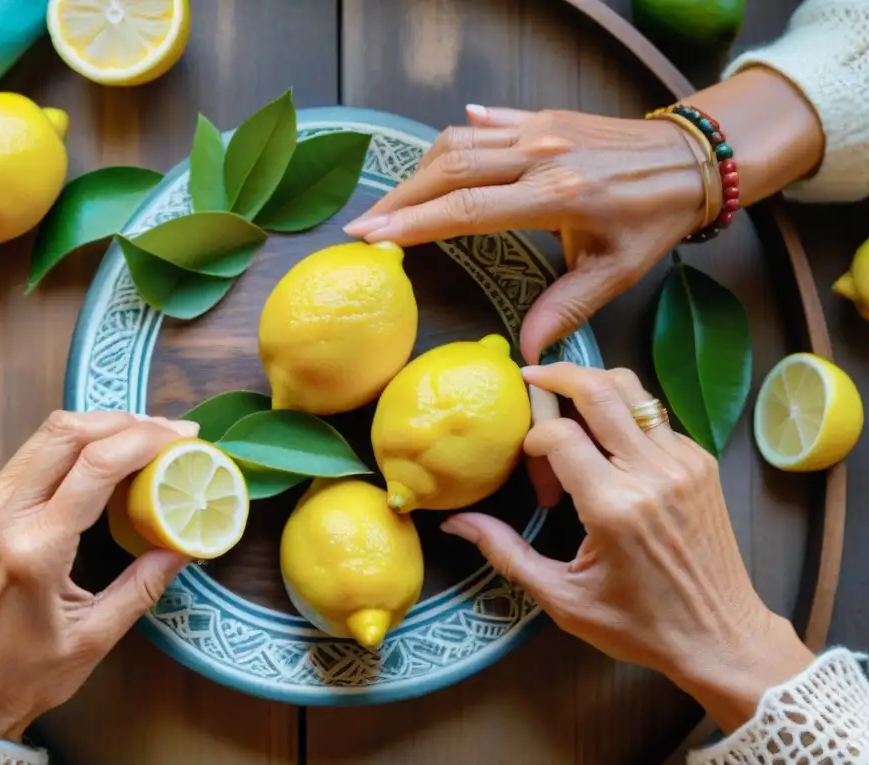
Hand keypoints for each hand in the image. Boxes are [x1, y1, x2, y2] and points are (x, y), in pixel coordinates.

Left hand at [0, 411, 197, 741]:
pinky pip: (29, 457)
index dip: (145, 440)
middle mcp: (0, 516)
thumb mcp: (97, 635)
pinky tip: (104, 458)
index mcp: (33, 550)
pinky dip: (73, 447)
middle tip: (170, 432)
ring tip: (144, 438)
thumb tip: (188, 542)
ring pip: (45, 437)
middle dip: (125, 422)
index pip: (95, 466)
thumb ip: (145, 583)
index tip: (184, 438)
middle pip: (66, 433)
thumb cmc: (27, 674)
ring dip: (100, 427)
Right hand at [344, 106, 714, 363]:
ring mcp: (539, 130)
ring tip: (394, 202)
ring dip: (420, 170)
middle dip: (401, 196)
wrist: (693, 159)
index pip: (466, 208)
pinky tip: (436, 155)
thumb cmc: (654, 219)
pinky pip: (487, 123)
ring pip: (460, 141)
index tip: (371, 233)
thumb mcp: (616, 272)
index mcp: (555, 195)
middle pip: (450, 168)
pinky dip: (456, 139)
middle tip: (365, 223)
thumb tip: (526, 351)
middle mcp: (540, 155)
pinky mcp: (543, 118)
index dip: (414, 221)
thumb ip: (565, 308)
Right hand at [442, 364, 813, 732]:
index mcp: (614, 507)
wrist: (720, 637)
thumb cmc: (637, 625)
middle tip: (533, 378)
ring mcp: (683, 463)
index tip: (529, 466)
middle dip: (559, 374)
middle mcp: (652, 474)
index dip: (533, 439)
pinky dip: (624, 417)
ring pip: (632, 390)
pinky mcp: (701, 462)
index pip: (560, 435)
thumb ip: (505, 552)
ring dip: (594, 385)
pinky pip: (653, 417)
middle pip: (600, 388)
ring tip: (569, 402)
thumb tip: (454, 521)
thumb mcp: (562, 598)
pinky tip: (609, 447)